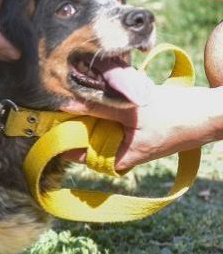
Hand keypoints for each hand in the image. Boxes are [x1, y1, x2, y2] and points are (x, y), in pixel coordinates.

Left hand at [61, 79, 222, 170]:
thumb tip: (67, 103)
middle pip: (88, 140)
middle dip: (76, 123)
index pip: (80, 156)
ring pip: (101, 128)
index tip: (46, 124)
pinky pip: (114, 120)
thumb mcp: (132, 111)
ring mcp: (132, 141)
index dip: (62, 141)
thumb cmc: (177, 116)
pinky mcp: (139, 128)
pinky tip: (103, 93)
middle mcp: (124, 154)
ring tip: (79, 96)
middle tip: (59, 104)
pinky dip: (108, 108)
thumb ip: (99, 107)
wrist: (213, 112)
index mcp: (121, 159)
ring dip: (92, 113)